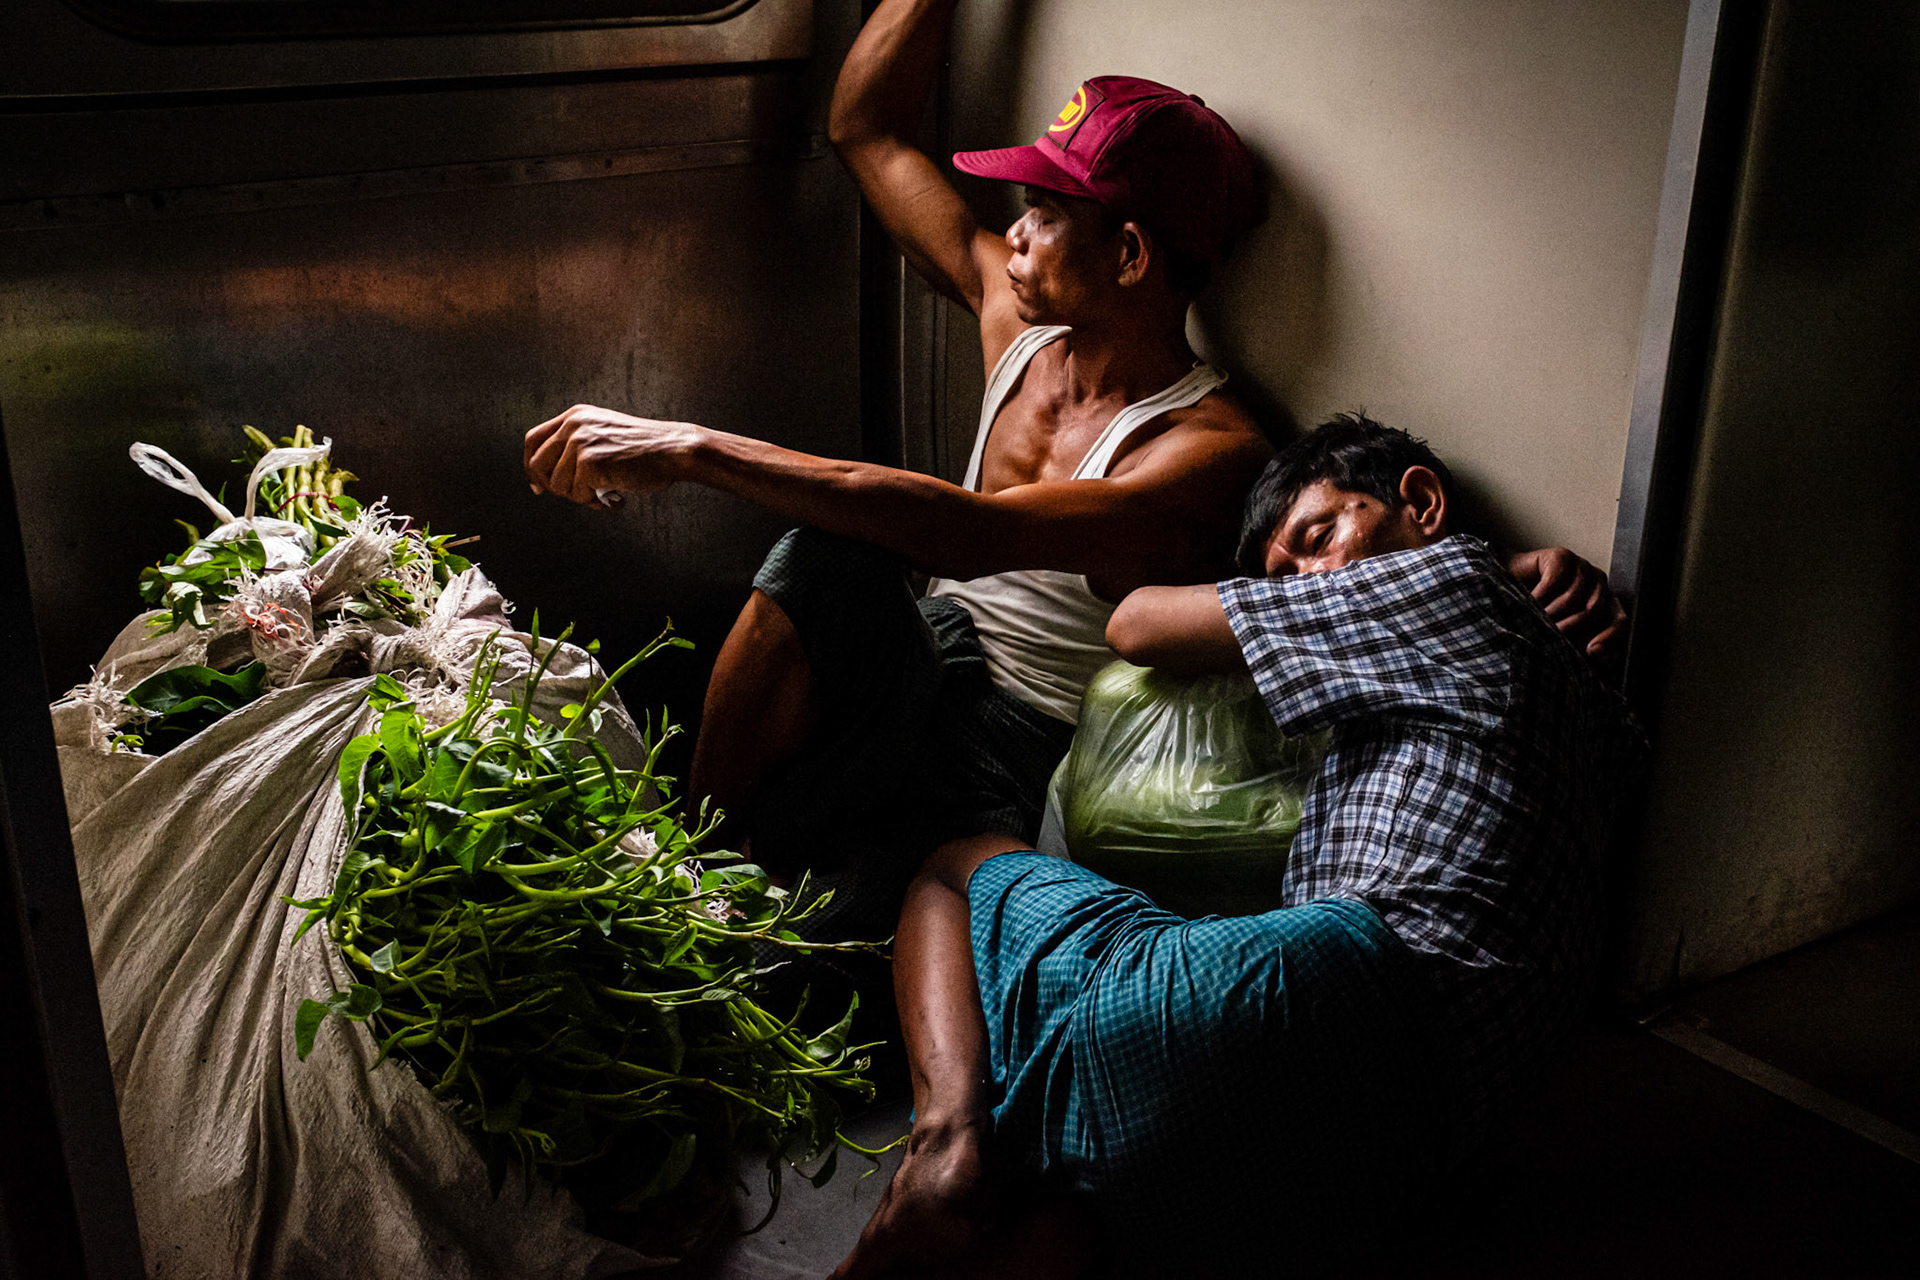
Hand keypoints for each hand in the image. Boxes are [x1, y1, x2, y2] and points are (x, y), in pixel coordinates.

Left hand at [523, 404, 701, 506]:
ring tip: (606, 495)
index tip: (538, 486)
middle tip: (580, 496)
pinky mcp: (589, 462)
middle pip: (537, 465)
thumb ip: (579, 446)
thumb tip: (549, 480)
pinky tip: (616, 499)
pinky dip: (596, 503)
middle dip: (554, 488)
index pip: (534, 440)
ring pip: (558, 486)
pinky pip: (578, 495)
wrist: (673, 450)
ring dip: (581, 497)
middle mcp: (574, 425)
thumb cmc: (646, 450)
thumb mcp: (605, 434)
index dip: (532, 466)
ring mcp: (580, 442)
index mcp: (575, 416)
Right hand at [1506, 547, 1627, 667]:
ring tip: (1533, 620)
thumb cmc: (1536, 613)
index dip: (1608, 637)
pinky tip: (1528, 601)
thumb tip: (1600, 654)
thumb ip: (1583, 646)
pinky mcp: (1562, 557)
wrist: (1506, 587)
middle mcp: (1598, 583)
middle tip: (1547, 636)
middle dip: (1568, 627)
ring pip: (1573, 598)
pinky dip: (1538, 597)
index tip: (1591, 652)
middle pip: (1594, 610)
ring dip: (1549, 614)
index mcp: (1605, 603)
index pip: (1619, 621)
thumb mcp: (1562, 635)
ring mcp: (1582, 567)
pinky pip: (1554, 583)